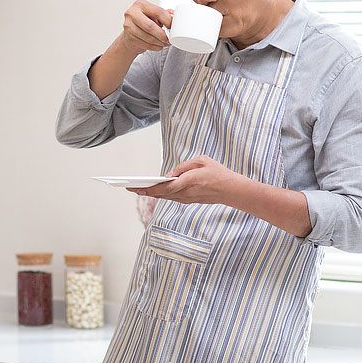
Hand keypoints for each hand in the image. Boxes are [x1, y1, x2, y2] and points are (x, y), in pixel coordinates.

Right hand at [118, 0, 172, 56]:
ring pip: (148, 37)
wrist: (130, 33)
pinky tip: (158, 45)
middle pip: (150, 26)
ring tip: (164, 43)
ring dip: (159, 42)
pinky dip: (154, 47)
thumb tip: (173, 15)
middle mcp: (132, 14)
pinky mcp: (128, 38)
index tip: (171, 26)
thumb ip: (163, 13)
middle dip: (162, 34)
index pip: (157, 11)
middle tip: (168, 38)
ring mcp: (128, 26)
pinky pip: (145, 45)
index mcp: (140, 4)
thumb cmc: (143, 22)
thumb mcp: (153, 15)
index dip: (167, 20)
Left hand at [127, 156, 241, 204]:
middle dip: (144, 191)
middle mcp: (185, 193)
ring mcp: (187, 199)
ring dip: (151, 193)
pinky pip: (172, 198)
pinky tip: (153, 191)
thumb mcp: (201, 161)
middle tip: (130, 188)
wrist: (232, 190)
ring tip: (138, 189)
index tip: (137, 187)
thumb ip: (183, 166)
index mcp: (188, 181)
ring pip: (165, 197)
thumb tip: (169, 174)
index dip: (149, 188)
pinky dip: (161, 194)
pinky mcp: (189, 201)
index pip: (164, 187)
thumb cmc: (217, 172)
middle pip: (161, 194)